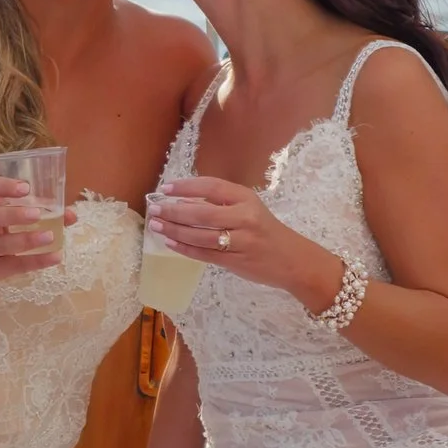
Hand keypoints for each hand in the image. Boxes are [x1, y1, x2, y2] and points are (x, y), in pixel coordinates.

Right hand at [0, 174, 73, 282]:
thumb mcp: (3, 211)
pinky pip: (14, 266)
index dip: (4, 186)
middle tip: (36, 214)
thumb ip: (36, 209)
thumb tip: (72, 214)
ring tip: (49, 236)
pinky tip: (55, 257)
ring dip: (26, 240)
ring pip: (1, 245)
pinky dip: (37, 261)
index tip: (26, 187)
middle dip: (11, 215)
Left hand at [149, 176, 334, 304]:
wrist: (292, 260)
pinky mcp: (236, 261)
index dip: (186, 187)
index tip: (165, 188)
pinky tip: (170, 242)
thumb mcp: (249, 209)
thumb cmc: (265, 231)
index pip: (211, 187)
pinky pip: (204, 254)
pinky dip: (184, 248)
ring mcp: (241, 241)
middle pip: (201, 213)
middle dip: (173, 211)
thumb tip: (182, 200)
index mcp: (246, 198)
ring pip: (200, 236)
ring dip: (174, 230)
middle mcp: (245, 217)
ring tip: (156, 226)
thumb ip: (221, 204)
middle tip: (155, 209)